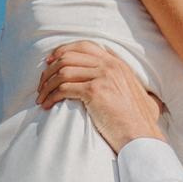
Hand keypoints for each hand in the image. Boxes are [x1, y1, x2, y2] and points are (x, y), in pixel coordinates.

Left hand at [36, 39, 169, 153]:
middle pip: (69, 57)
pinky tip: (47, 105)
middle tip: (41, 85)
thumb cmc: (137, 122)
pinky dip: (52, 96)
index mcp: (117, 63)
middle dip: (49, 70)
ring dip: (47, 85)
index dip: (63, 51)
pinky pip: (64, 88)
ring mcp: (103, 76)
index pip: (84, 46)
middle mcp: (110, 66)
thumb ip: (126, 84)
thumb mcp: (136, 93)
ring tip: (41, 98)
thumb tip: (134, 88)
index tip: (49, 62)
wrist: (141, 136)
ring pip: (63, 72)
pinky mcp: (95, 91)